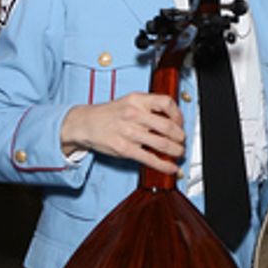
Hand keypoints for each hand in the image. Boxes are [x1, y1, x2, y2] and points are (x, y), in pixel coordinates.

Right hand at [61, 92, 185, 173]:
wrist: (85, 123)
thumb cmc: (109, 114)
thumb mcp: (129, 102)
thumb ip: (148, 107)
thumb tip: (172, 119)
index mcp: (137, 100)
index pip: (166, 103)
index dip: (178, 115)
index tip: (180, 123)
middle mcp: (134, 115)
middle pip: (168, 126)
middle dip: (180, 137)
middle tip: (182, 141)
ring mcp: (129, 132)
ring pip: (162, 144)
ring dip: (176, 151)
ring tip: (179, 153)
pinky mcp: (125, 149)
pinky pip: (150, 158)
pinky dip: (164, 165)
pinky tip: (170, 167)